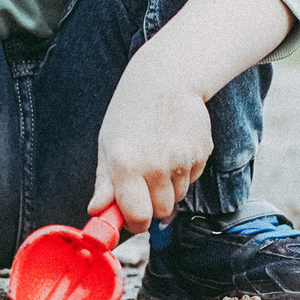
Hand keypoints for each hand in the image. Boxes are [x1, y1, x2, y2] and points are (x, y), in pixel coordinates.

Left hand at [89, 67, 213, 233]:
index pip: (138, 218)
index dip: (135, 223)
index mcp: (126, 166)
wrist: (166, 77)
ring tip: (159, 156)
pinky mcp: (202, 152)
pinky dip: (184, 171)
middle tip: (144, 181)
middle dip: (152, 204)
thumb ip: (105, 182)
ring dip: (169, 186)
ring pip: (178, 196)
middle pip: (161, 212)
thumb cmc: (131, 111)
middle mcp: (156, 166)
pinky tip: (174, 146)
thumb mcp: (108, 144)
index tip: (133, 218)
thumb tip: (96, 211)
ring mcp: (183, 159)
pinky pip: (192, 178)